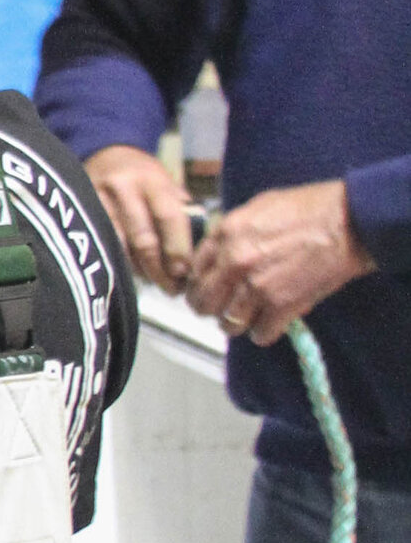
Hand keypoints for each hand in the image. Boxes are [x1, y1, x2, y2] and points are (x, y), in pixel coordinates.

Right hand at [86, 143, 193, 290]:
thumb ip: (182, 214)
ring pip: (121, 248)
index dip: (178, 248)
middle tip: (171, 288)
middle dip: (159, 268)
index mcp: (152, 180)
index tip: (184, 272)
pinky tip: (133, 271)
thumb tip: (194, 255)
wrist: (106, 156)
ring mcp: (98, 200)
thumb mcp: (167, 185)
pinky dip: (121, 264)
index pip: (168, 218)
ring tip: (154, 282)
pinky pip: (103, 246)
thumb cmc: (145, 179)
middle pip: (143, 239)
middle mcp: (123, 188)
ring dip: (140, 271)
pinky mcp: (81, 213)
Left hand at [188, 180, 372, 347]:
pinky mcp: (283, 306)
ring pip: (228, 324)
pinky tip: (272, 321)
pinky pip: (260, 334)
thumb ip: (231, 232)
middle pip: (203, 303)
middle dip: (211, 308)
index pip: (193, 270)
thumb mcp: (257, 207)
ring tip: (249, 315)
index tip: (206, 289)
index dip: (199, 283)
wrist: (348, 221)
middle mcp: (235, 261)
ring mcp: (258, 286)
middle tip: (223, 307)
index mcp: (227, 233)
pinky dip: (265, 332)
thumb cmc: (310, 209)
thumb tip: (217, 252)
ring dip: (237, 323)